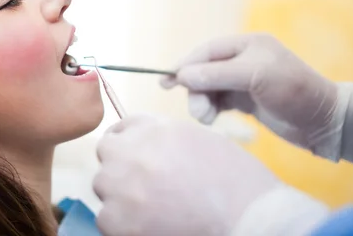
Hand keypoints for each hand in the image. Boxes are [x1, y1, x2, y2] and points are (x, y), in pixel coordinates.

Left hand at [92, 115, 280, 235]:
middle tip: (146, 185)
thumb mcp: (199, 140)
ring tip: (152, 209)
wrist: (249, 220)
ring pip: (104, 186)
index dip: (130, 143)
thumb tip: (143, 145)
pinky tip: (150, 227)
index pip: (122, 128)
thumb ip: (163, 137)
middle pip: (108, 153)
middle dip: (122, 166)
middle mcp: (130, 151)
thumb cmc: (236, 181)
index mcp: (153, 129)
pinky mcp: (116, 221)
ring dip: (120, 195)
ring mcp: (120, 186)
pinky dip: (123, 225)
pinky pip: (107, 218)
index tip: (136, 156)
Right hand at [162, 34, 345, 157]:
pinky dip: (211, 108)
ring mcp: (244, 81)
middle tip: (197, 110)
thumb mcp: (254, 77)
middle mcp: (243, 60)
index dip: (186, 65)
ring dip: (202, 102)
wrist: (323, 122)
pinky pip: (218, 100)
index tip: (167, 81)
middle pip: (205, 70)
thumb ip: (217, 74)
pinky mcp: (246, 100)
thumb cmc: (293, 91)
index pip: (207, 51)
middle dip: (196, 89)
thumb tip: (181, 74)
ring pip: (209, 87)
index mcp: (247, 45)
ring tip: (206, 118)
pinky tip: (212, 117)